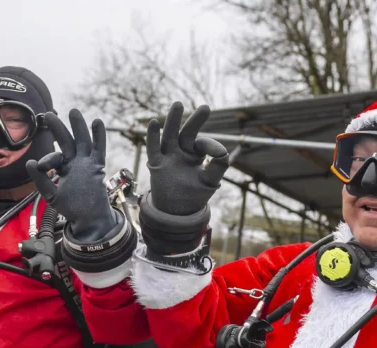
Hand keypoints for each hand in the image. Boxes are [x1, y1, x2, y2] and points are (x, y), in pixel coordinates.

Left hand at [26, 110, 119, 243]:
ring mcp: (87, 164)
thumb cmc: (72, 209)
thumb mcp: (51, 194)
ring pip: (82, 141)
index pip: (54, 157)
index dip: (47, 159)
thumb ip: (41, 180)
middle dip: (58, 128)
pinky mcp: (97, 167)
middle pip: (67, 141)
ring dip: (78, 126)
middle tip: (48, 114)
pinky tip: (97, 123)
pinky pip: (99, 149)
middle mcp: (75, 163)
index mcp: (64, 169)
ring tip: (73, 112)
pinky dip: (99, 137)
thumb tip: (30, 162)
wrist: (89, 220)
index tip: (41, 166)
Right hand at [146, 102, 228, 216]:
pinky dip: (153, 136)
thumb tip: (223, 151)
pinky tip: (154, 123)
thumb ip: (219, 166)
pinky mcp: (156, 165)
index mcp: (195, 154)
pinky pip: (153, 148)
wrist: (176, 213)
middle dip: (195, 121)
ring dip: (173, 120)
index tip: (218, 153)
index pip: (202, 143)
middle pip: (187, 133)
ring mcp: (168, 157)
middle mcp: (181, 152)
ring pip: (170, 135)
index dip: (210, 145)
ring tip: (178, 104)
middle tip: (206, 108)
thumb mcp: (210, 181)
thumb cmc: (195, 195)